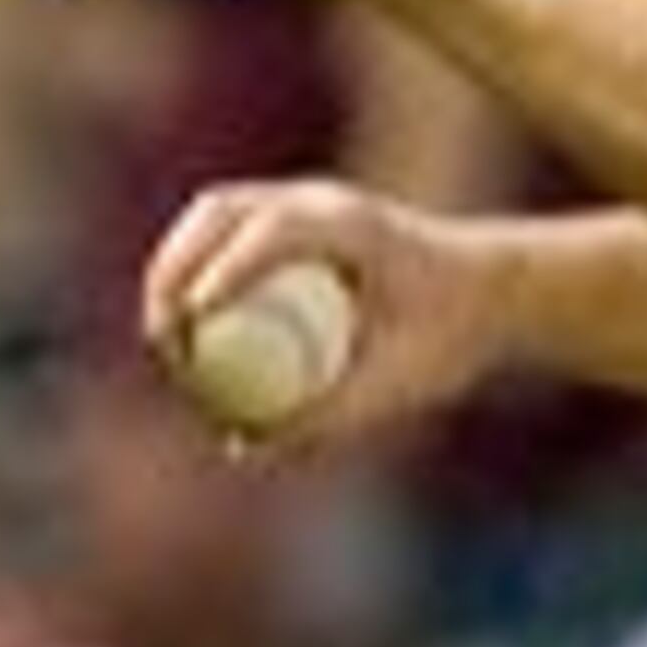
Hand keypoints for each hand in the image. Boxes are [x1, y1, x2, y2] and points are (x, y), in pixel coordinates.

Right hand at [141, 178, 503, 450]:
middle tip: (157, 334)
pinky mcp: (294, 218)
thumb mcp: (399, 384)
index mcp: (354, 224)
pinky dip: (195, 271)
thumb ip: (327, 414)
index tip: (191, 320)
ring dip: (174, 263)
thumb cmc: (450, 339)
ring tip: (158, 331)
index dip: (224, 271)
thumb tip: (243, 446)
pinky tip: (181, 325)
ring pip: (214, 215)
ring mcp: (304, 202)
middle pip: (220, 212)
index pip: (272, 232)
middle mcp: (322, 200)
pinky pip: (227, 236)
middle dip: (173, 266)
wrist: (489, 291)